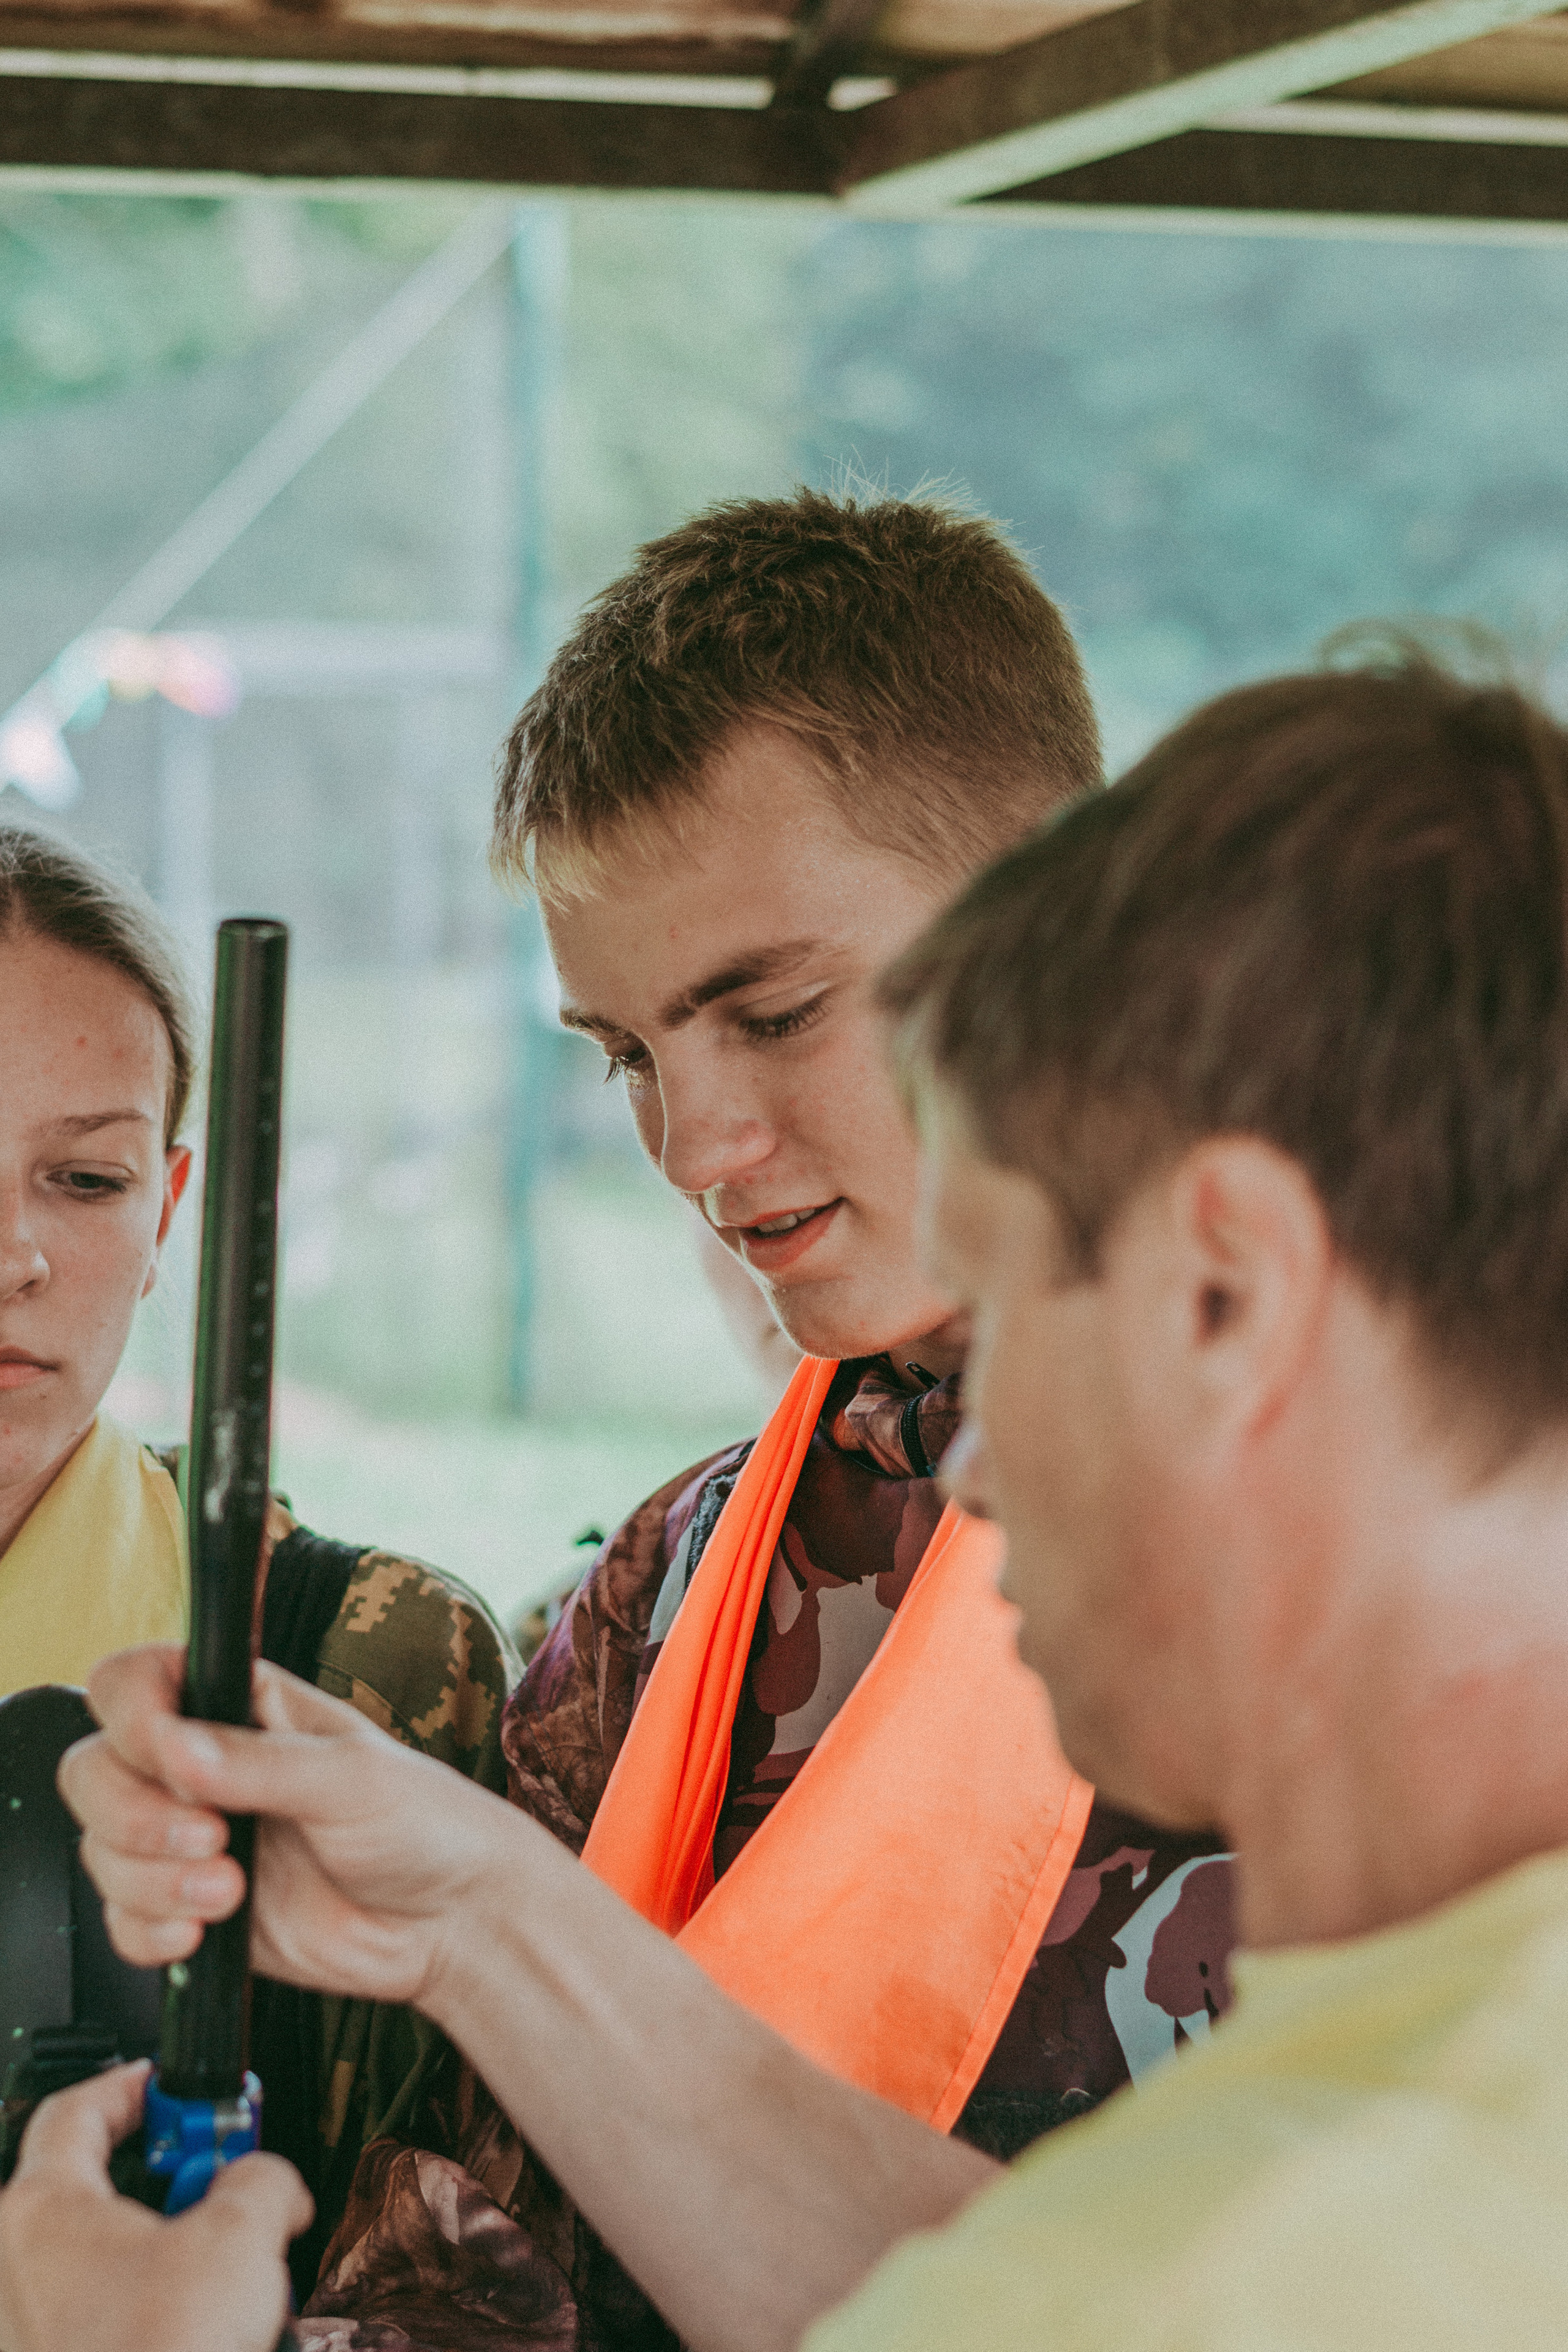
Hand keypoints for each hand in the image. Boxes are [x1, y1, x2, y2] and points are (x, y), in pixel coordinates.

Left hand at [0, 2061, 309, 2351]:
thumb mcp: (242, 2235)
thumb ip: (261, 2178)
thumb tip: (268, 2182)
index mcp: (40, 2209)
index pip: (78, 2109)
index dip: (134, 2085)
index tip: (170, 2085)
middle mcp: (11, 2265)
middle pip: (94, 2189)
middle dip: (168, 2183)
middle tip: (222, 2187)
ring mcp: (21, 2326)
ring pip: (99, 2262)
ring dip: (161, 2254)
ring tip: (221, 2277)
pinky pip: (94, 2318)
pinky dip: (143, 2311)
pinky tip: (195, 2330)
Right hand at [60, 1645, 507, 2010]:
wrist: (450, 1921)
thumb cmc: (424, 1823)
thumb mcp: (351, 1776)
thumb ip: (259, 1762)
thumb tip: (176, 1745)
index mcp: (239, 1705)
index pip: (133, 1683)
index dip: (130, 1716)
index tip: (169, 1753)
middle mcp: (201, 1767)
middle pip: (93, 1770)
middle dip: (133, 1814)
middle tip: (210, 1837)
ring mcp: (191, 1840)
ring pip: (101, 1848)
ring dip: (150, 1879)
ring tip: (230, 1890)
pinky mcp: (191, 1909)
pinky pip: (122, 1921)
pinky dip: (148, 1931)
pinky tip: (205, 1932)